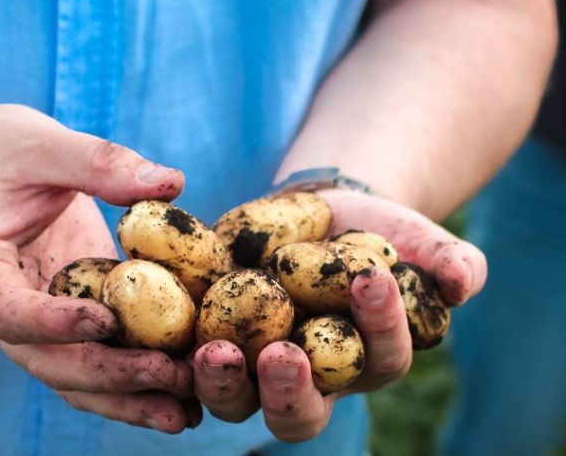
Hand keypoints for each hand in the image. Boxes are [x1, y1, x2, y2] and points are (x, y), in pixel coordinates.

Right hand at [0, 102, 197, 432]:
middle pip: (47, 361)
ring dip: (127, 398)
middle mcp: (0, 308)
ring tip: (184, 413)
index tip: (106, 319)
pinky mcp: (67, 317)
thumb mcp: (43, 143)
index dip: (53, 323)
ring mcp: (34, 320)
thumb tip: (171, 184)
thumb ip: (99, 163)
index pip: (7, 310)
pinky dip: (134, 379)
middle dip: (108, 376)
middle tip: (168, 376)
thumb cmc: (2, 150)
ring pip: (73, 377)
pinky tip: (183, 391)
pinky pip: (96, 357)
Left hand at [192, 189, 485, 440]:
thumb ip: (447, 260)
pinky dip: (174, 355)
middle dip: (291, 389)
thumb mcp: (415, 239)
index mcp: (366, 362)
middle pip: (299, 409)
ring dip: (223, 383)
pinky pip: (185, 360)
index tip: (370, 277)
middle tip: (283, 356)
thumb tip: (465, 280)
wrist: (316, 217)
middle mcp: (308, 379)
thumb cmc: (375, 234)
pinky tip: (161, 336)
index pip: (379, 357)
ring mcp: (251, 365)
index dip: (379, 323)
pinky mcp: (207, 339)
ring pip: (236, 397)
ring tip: (213, 352)